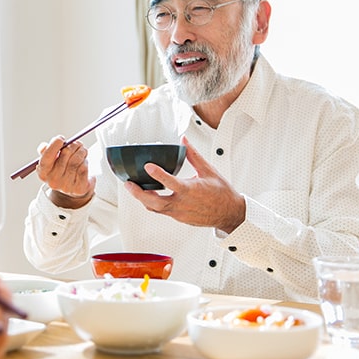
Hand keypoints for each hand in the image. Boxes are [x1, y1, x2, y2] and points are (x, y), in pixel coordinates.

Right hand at [36, 136, 94, 206]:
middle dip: (73, 145)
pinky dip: (85, 161)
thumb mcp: (50, 160)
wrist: (72, 187)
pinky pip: (84, 168)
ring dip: (81, 152)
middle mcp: (53, 180)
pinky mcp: (78, 188)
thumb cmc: (60, 169)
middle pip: (65, 154)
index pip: (47, 157)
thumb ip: (46, 151)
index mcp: (43, 172)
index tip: (61, 138)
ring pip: (77, 160)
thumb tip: (44, 146)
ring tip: (82, 150)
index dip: (54, 145)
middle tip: (77, 143)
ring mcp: (66, 185)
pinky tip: (83, 162)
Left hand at [124, 136, 245, 232]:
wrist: (230, 213)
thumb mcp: (208, 170)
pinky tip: (149, 195)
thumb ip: (193, 155)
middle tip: (128, 184)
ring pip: (155, 209)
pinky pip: (162, 212)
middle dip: (138, 194)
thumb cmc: (221, 193)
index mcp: (191, 190)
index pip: (171, 182)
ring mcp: (179, 213)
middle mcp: (182, 204)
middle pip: (154, 202)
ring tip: (134, 188)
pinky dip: (153, 204)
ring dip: (143, 199)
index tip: (148, 166)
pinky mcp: (179, 218)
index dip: (158, 174)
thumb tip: (184, 140)